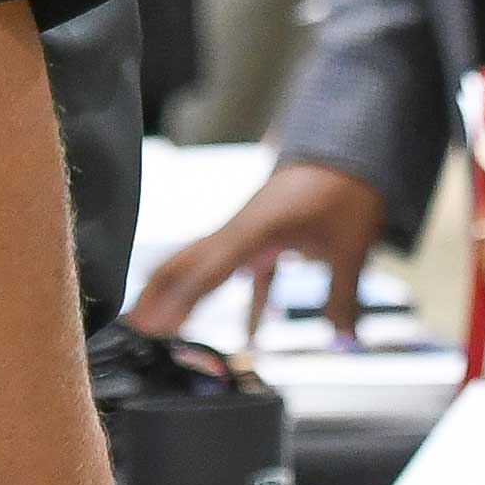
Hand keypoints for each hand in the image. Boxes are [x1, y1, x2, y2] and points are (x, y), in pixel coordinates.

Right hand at [127, 158, 389, 344]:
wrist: (353, 143)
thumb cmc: (347, 187)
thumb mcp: (351, 245)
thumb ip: (344, 296)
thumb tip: (344, 342)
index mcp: (256, 228)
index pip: (209, 269)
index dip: (180, 301)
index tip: (155, 327)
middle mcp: (242, 229)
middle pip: (188, 262)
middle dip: (158, 294)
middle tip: (131, 327)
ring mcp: (250, 232)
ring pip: (206, 265)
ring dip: (184, 294)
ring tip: (161, 326)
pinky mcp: (266, 236)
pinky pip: (244, 272)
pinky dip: (245, 303)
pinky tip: (253, 336)